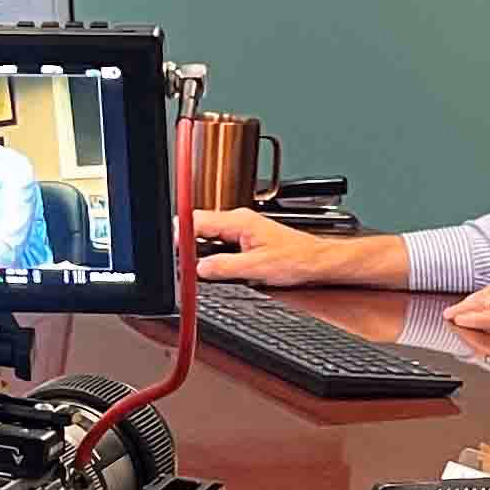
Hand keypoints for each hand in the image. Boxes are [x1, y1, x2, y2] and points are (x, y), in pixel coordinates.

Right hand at [191, 209, 404, 289]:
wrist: (317, 262)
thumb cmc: (296, 260)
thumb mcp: (256, 269)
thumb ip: (224, 268)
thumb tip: (200, 269)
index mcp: (239, 221)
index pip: (196, 220)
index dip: (179, 235)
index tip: (172, 251)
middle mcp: (239, 220)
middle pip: (198, 226)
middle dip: (187, 245)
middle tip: (183, 265)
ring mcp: (242, 228)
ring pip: (208, 235)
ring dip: (201, 250)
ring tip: (199, 269)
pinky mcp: (246, 237)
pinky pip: (220, 242)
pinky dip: (213, 254)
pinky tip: (216, 267)